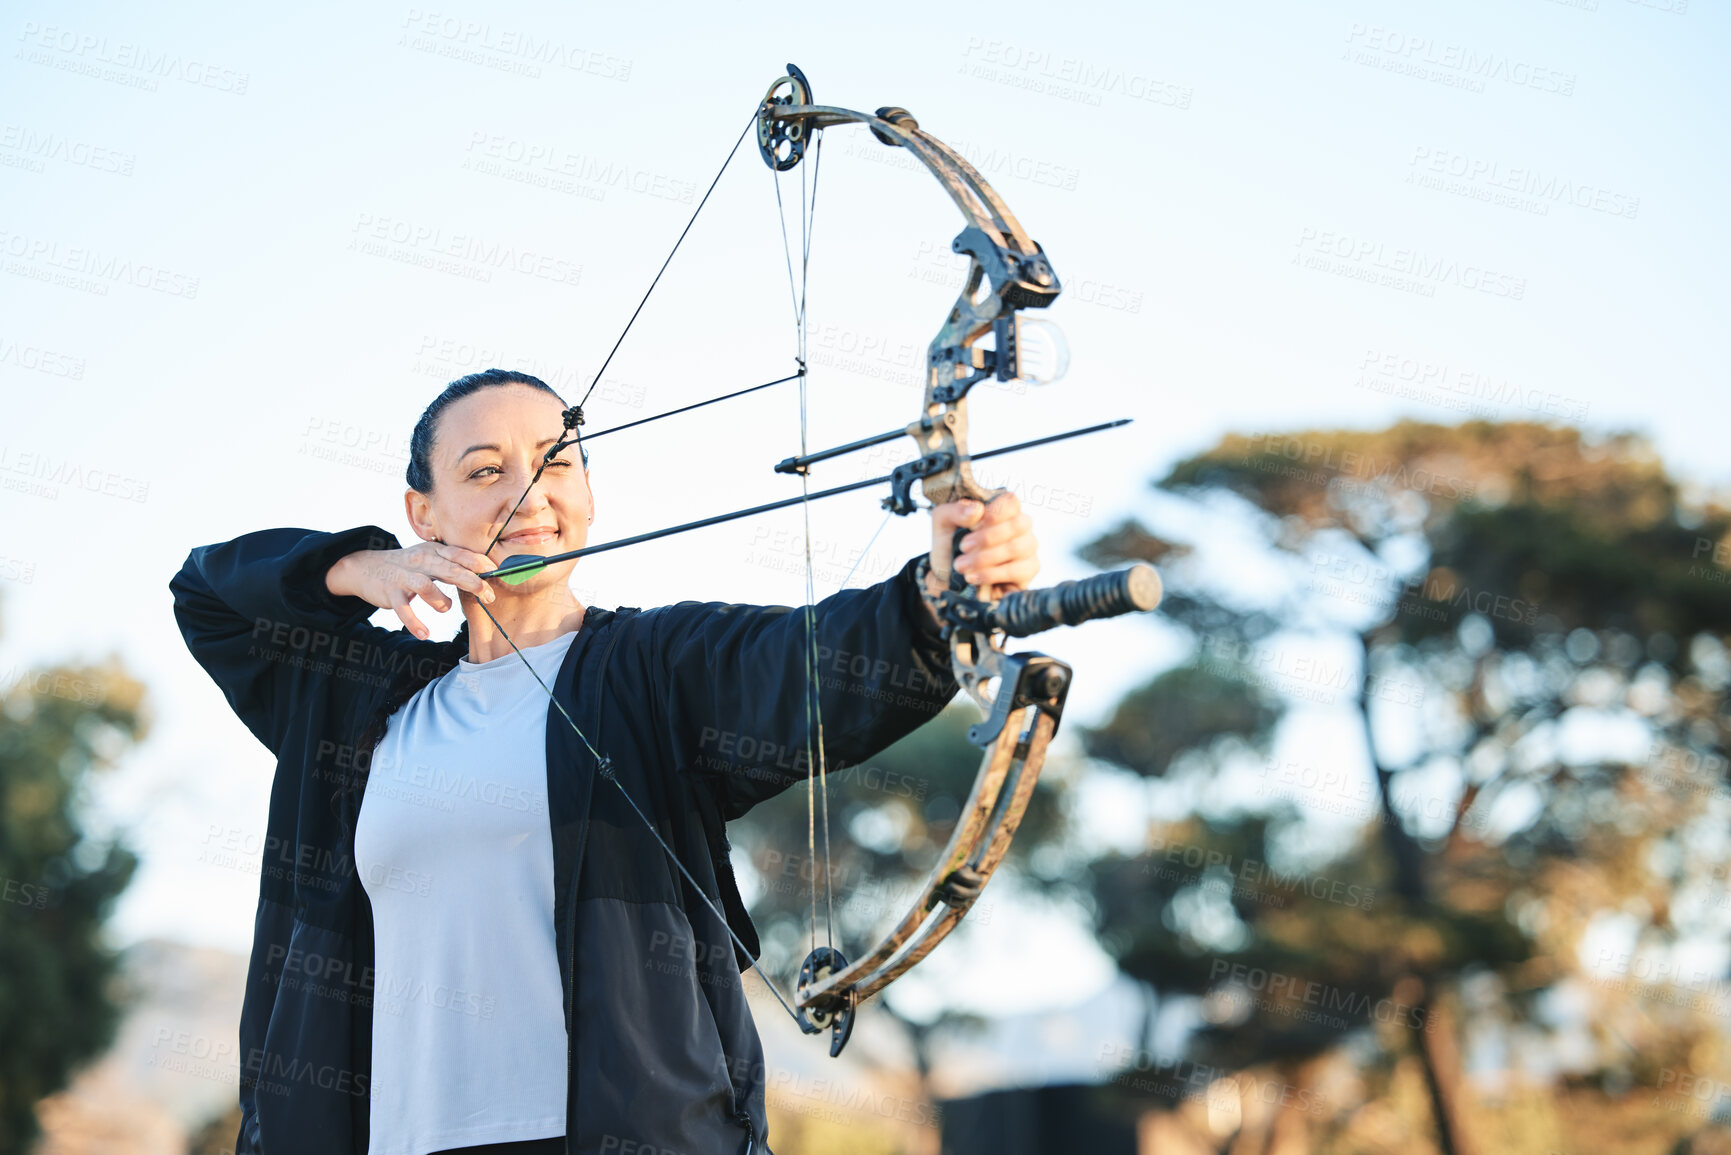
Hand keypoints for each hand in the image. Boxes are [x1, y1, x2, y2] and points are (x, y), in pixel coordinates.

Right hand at [325, 542, 496, 639]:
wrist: (366, 567)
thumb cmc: (408, 565)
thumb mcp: (430, 557)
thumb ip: (452, 563)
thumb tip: (485, 573)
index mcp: (433, 552)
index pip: (460, 554)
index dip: (479, 563)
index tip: (496, 572)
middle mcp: (421, 562)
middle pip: (449, 570)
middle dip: (472, 582)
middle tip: (488, 595)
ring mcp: (404, 577)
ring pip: (426, 587)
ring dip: (441, 601)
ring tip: (447, 608)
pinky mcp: (391, 593)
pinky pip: (404, 610)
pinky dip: (414, 623)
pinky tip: (425, 634)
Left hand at [927, 492, 1039, 602]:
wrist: (947, 578)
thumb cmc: (949, 545)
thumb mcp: (943, 523)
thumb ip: (955, 511)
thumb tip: (977, 510)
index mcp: (1002, 509)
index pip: (1011, 501)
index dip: (996, 511)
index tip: (974, 524)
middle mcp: (1020, 526)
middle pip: (1019, 524)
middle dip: (987, 537)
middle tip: (963, 547)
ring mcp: (1027, 548)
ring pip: (1017, 548)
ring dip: (985, 558)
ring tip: (961, 565)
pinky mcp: (1028, 570)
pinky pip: (1018, 570)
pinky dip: (991, 574)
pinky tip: (973, 577)